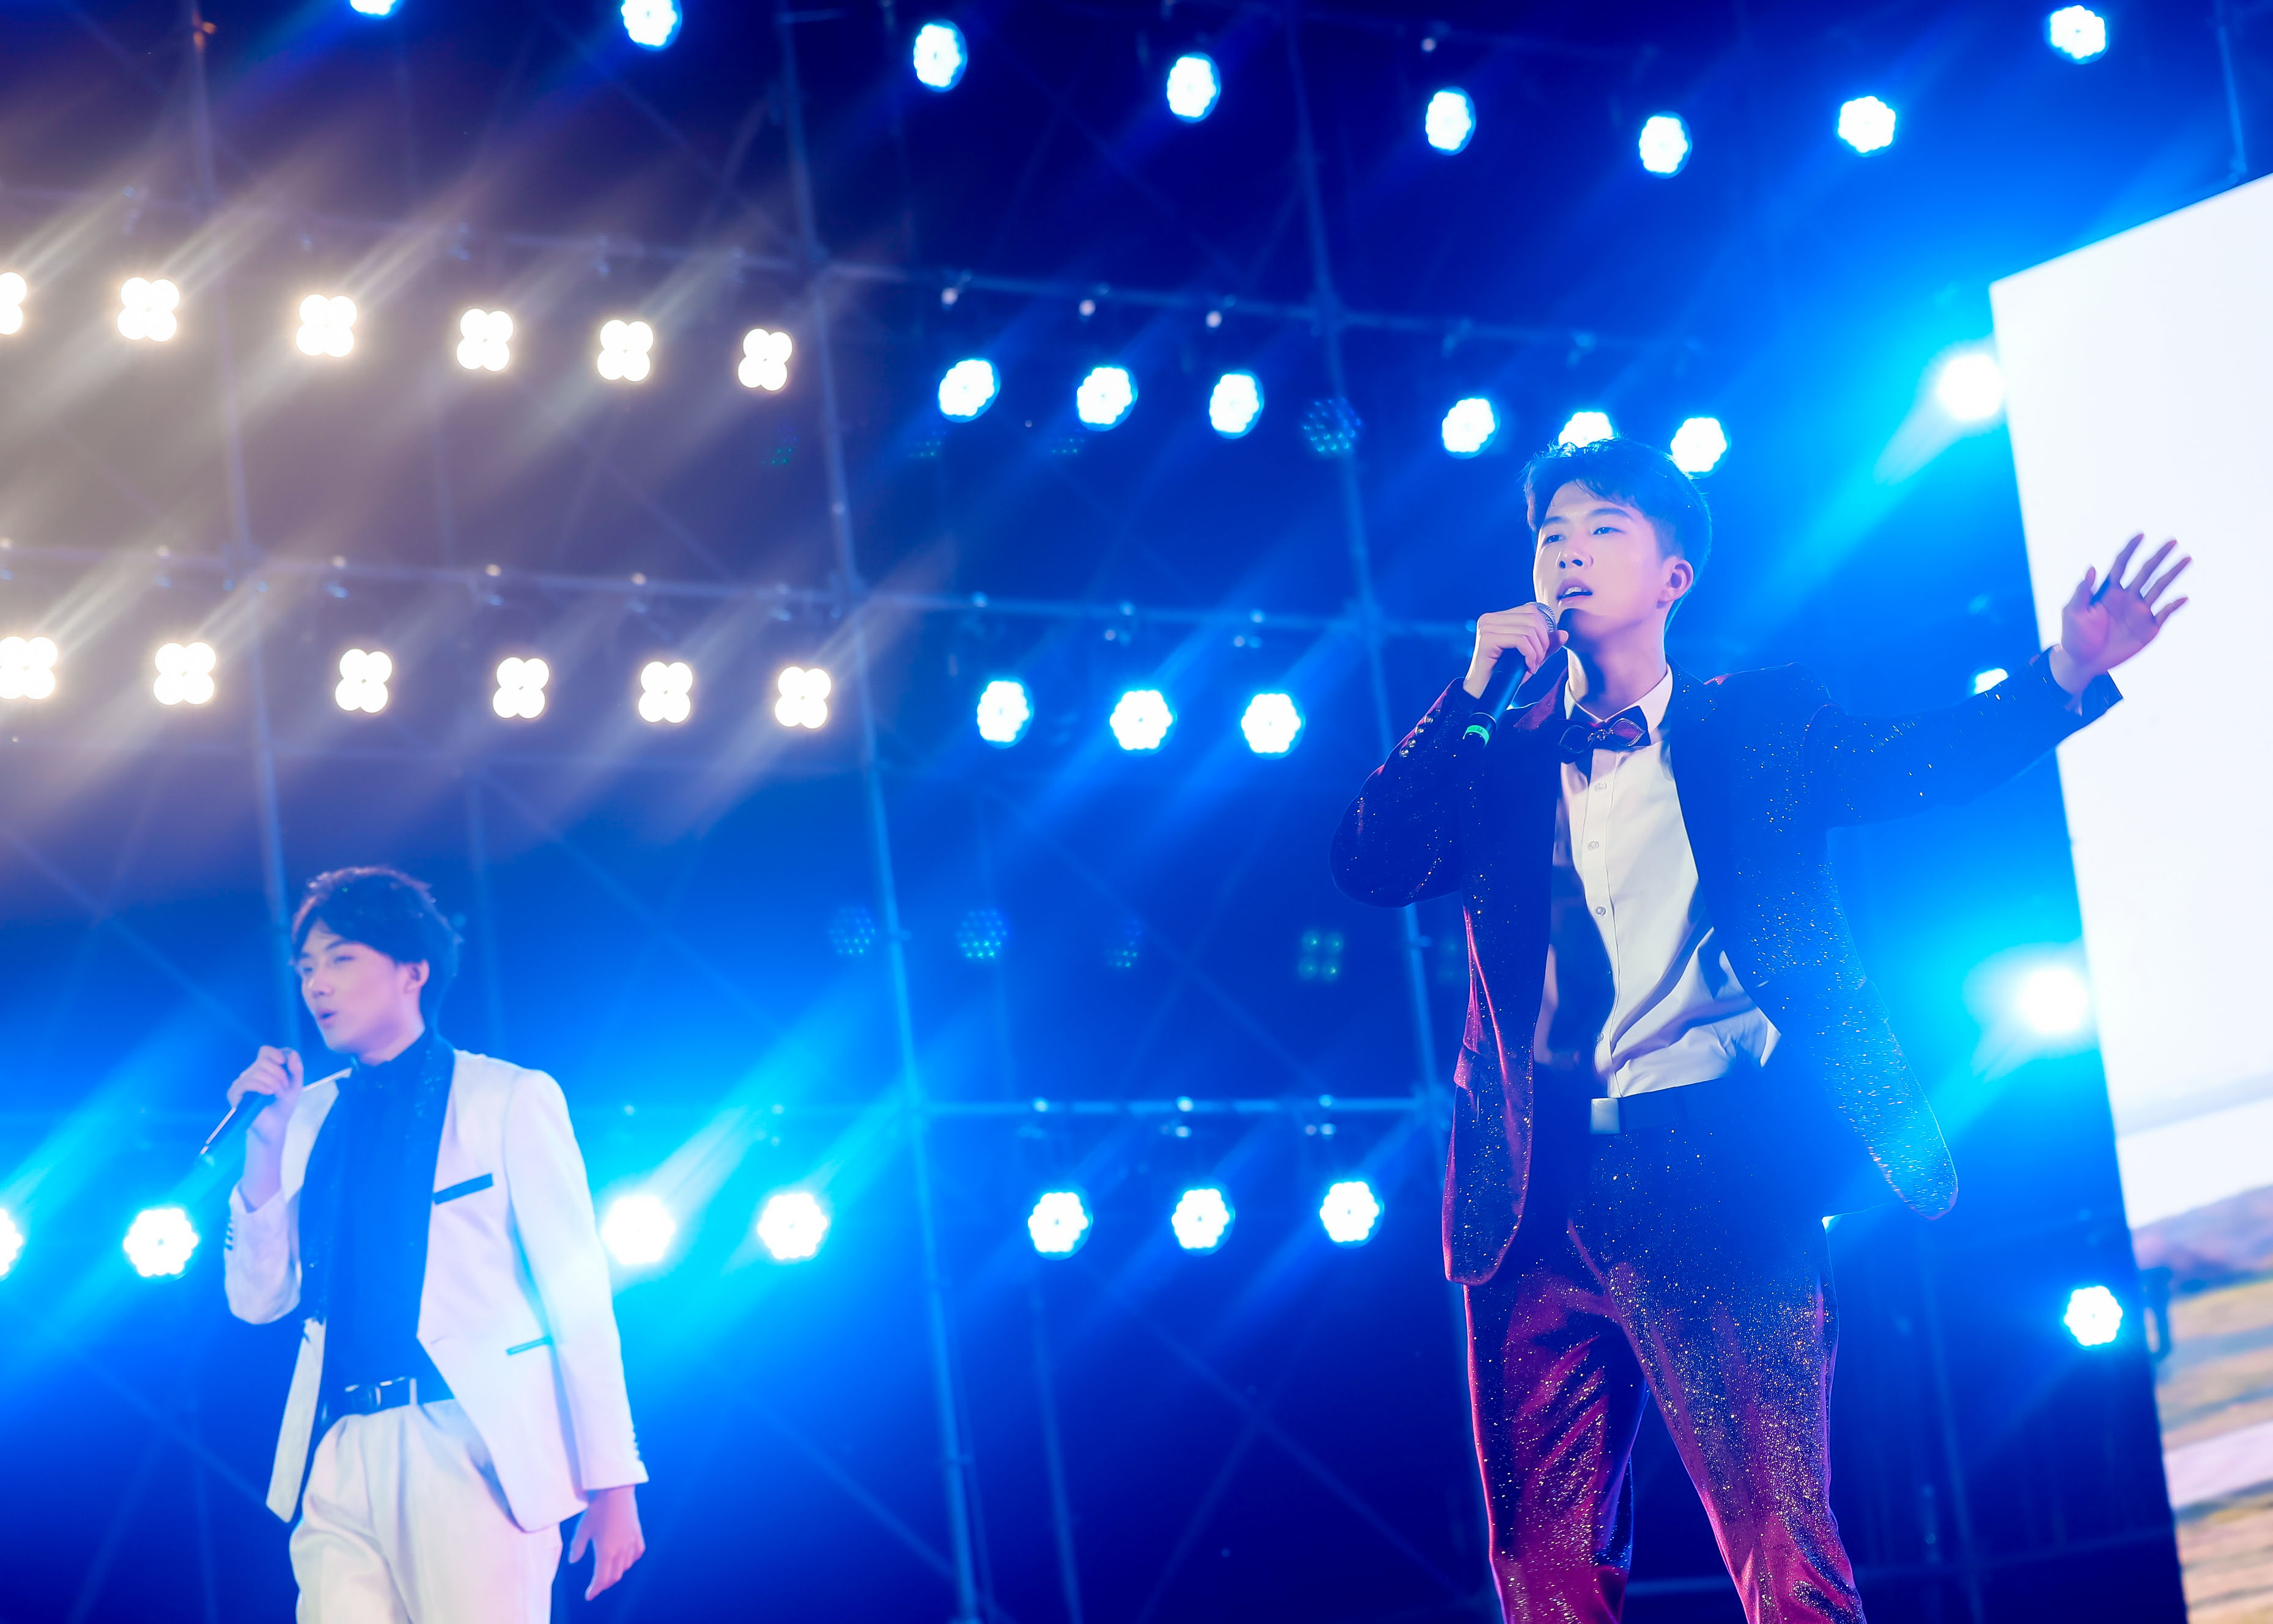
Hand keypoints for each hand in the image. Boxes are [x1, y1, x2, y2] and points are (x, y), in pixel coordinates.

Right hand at [230, 1046, 302, 1209]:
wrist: (274, 1127)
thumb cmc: (282, 1106)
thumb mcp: (295, 1085)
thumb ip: (296, 1069)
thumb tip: (292, 1054)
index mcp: (262, 1069)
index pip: (265, 1051)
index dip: (276, 1053)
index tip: (284, 1062)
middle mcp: (249, 1074)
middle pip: (265, 1061)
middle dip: (280, 1074)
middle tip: (284, 1089)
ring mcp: (240, 1083)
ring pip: (258, 1071)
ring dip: (274, 1083)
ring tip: (277, 1095)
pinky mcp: (234, 1093)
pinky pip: (249, 1082)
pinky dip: (262, 1086)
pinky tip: (269, 1094)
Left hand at [570, 1484, 645, 1599]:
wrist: (616, 1491)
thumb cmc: (596, 1509)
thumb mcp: (582, 1529)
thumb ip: (577, 1547)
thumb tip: (573, 1560)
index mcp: (605, 1552)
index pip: (601, 1579)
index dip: (594, 1590)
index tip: (589, 1595)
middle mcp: (620, 1550)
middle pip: (614, 1576)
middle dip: (604, 1583)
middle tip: (596, 1585)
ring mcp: (631, 1542)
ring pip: (626, 1566)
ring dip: (616, 1572)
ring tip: (608, 1571)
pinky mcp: (637, 1533)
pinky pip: (637, 1553)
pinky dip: (630, 1560)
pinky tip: (625, 1558)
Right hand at [1464, 603, 1566, 697]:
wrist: (1483, 693)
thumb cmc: (1504, 675)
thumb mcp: (1529, 657)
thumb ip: (1546, 645)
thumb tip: (1564, 633)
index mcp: (1497, 618)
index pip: (1530, 611)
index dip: (1543, 630)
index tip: (1541, 651)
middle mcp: (1489, 619)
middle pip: (1532, 619)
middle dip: (1543, 642)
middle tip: (1538, 662)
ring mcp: (1487, 627)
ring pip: (1528, 630)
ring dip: (1537, 652)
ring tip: (1533, 666)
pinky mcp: (1487, 639)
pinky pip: (1521, 641)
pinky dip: (1530, 656)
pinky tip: (1528, 668)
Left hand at [2050, 534, 2188, 695]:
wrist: (2082, 662)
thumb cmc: (2074, 636)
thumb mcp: (2072, 613)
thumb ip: (2081, 592)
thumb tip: (2091, 567)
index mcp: (2108, 590)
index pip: (2122, 564)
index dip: (2130, 549)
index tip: (2141, 535)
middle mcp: (2128, 597)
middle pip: (2145, 572)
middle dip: (2158, 556)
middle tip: (2172, 541)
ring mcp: (2140, 611)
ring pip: (2159, 588)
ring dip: (2172, 574)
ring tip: (2186, 559)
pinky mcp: (2148, 628)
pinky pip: (2164, 614)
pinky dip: (2173, 606)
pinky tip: (2182, 598)